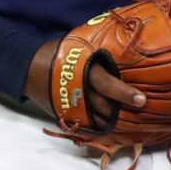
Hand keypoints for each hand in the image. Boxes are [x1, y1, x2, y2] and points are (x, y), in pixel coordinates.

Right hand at [24, 36, 147, 128]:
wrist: (28, 67)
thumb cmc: (58, 52)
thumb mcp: (79, 45)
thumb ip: (100, 50)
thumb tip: (127, 42)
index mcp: (84, 71)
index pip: (107, 85)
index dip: (125, 93)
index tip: (141, 100)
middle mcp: (79, 91)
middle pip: (105, 107)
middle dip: (123, 111)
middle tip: (142, 113)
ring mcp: (72, 106)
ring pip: (98, 120)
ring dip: (115, 122)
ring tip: (134, 122)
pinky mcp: (67, 115)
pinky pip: (88, 126)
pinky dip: (102, 127)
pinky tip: (114, 126)